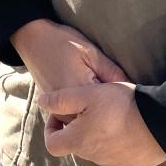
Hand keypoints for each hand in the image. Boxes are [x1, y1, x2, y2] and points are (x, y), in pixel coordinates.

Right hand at [11, 19, 127, 127]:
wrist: (32, 38)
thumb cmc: (63, 42)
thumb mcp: (91, 52)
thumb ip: (111, 72)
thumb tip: (133, 90)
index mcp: (80, 91)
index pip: (110, 110)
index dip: (123, 109)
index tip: (130, 103)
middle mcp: (66, 106)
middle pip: (95, 124)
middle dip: (108, 119)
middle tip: (118, 107)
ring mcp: (57, 110)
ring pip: (82, 127)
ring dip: (94, 122)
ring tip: (106, 110)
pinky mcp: (51, 108)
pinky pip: (70, 122)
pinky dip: (81, 119)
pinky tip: (89, 109)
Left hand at [39, 82, 165, 165]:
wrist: (163, 122)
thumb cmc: (122, 105)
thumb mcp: (87, 94)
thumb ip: (60, 99)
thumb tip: (43, 103)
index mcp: (80, 141)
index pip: (52, 145)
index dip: (51, 128)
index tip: (60, 114)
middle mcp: (94, 157)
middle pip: (75, 145)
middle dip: (76, 127)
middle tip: (87, 108)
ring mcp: (113, 164)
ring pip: (94, 149)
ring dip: (94, 134)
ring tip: (108, 114)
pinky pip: (113, 155)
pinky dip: (112, 143)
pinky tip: (122, 127)